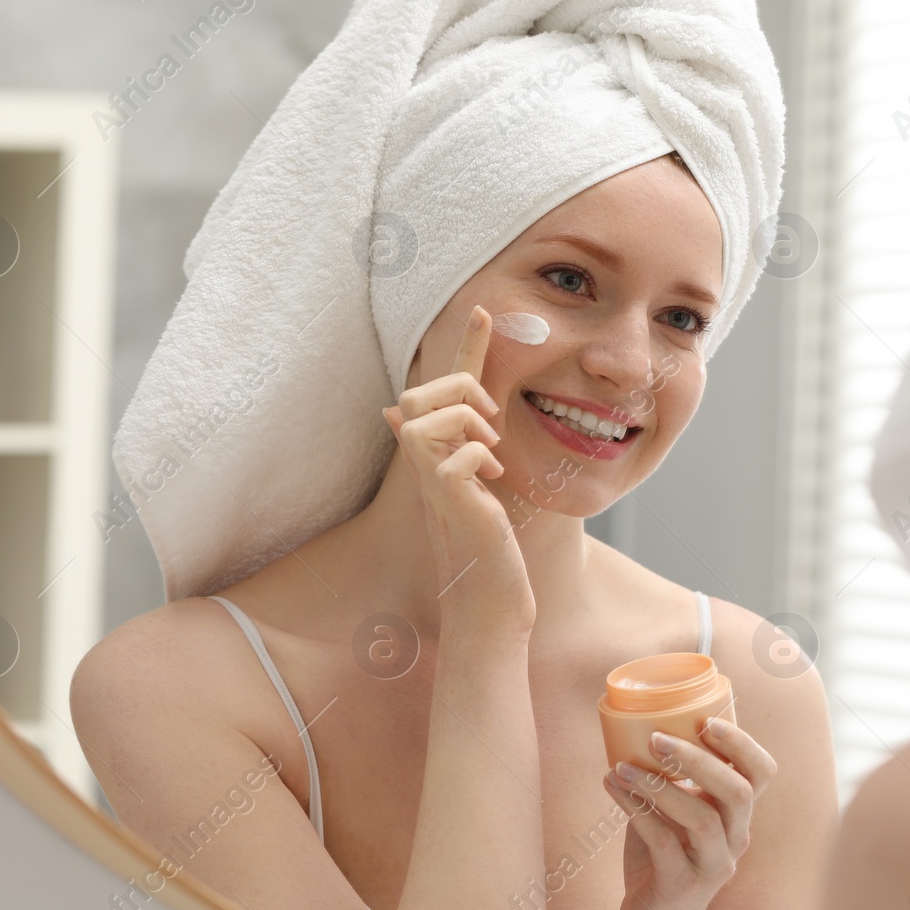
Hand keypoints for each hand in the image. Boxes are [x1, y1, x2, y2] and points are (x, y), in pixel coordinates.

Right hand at [383, 305, 534, 632]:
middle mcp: (426, 462)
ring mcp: (433, 480)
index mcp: (438, 453)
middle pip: (418, 390)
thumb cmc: (490, 547)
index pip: (444, 388)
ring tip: (491, 453)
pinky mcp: (448, 499)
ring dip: (467, 421)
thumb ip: (472, 449)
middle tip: (490, 421)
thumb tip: (455, 426)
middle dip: (460, 388)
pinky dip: (476, 455)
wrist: (490, 599)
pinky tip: (490, 480)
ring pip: (427, 414)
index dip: (467, 347)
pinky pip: (454, 452)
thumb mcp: (484, 488)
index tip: (485, 311)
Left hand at [600, 715, 778, 909]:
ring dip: (659, 786)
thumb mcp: (673, 811)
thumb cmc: (662, 857)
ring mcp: (713, 865)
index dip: (742, 744)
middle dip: (700, 760)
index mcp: (737, 813)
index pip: (762, 773)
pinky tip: (612, 788)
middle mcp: (735, 838)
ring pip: (703, 819)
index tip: (707, 720)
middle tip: (658, 738)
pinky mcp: (683, 886)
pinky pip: (663, 842)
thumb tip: (637, 723)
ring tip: (622, 766)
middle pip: (738, 793)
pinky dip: (636, 810)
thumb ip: (670, 777)